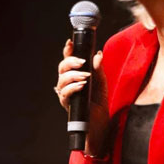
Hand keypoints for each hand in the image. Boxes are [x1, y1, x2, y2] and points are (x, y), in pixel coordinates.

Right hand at [55, 38, 109, 155]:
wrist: (100, 121)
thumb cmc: (99, 101)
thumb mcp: (101, 81)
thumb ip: (98, 68)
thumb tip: (98, 54)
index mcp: (74, 75)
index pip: (68, 60)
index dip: (67, 51)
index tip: (70, 42)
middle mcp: (67, 83)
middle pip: (61, 68)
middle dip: (70, 62)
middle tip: (82, 62)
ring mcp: (66, 94)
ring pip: (61, 80)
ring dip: (73, 75)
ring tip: (85, 76)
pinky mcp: (67, 105)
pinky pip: (65, 94)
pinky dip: (73, 88)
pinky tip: (82, 85)